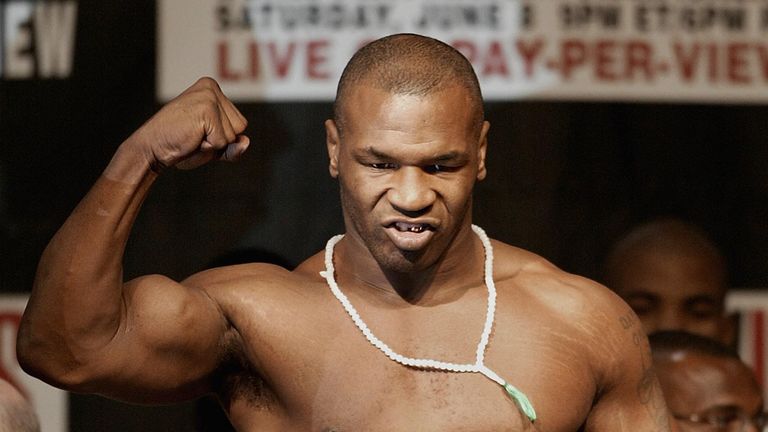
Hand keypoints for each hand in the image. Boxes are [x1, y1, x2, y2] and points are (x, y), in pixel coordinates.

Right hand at [130, 77, 249, 170]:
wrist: (152, 148)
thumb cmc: (181, 145)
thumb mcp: (213, 146)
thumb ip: (233, 146)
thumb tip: (246, 142)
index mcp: (212, 89)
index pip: (240, 124)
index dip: (222, 137)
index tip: (198, 132)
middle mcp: (211, 87)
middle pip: (240, 128)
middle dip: (220, 141)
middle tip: (194, 136)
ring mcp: (209, 96)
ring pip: (232, 136)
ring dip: (213, 146)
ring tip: (191, 137)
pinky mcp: (206, 109)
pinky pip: (221, 142)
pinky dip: (207, 148)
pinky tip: (190, 139)